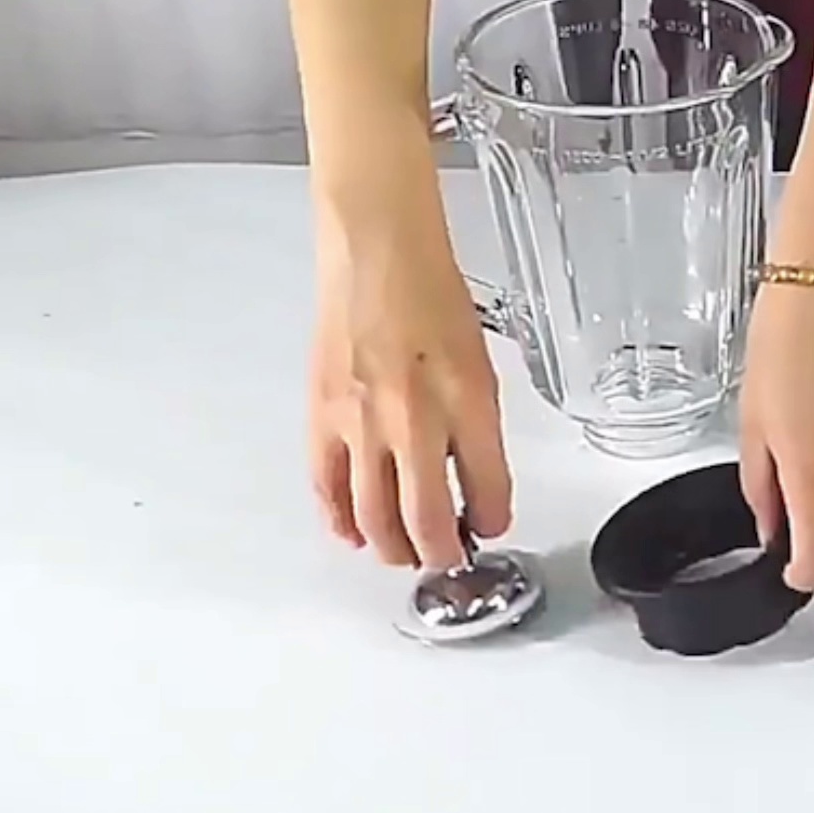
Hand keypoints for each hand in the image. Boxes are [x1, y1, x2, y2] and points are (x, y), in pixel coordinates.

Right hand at [306, 183, 512, 568]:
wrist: (378, 257)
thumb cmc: (432, 299)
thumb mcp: (482, 366)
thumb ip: (479, 429)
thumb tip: (476, 482)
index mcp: (469, 402)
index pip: (488, 488)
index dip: (493, 520)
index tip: (490, 527)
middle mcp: (415, 419)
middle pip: (425, 520)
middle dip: (440, 552)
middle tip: (446, 555)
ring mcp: (361, 421)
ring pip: (374, 517)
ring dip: (393, 547)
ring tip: (407, 552)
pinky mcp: (320, 415)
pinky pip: (328, 486)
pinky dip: (341, 520)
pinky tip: (356, 533)